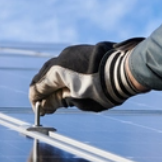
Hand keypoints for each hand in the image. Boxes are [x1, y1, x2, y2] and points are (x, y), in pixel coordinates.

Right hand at [29, 38, 146, 114]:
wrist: (125, 70)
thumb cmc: (102, 89)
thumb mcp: (79, 100)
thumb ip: (59, 101)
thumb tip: (45, 105)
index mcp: (56, 71)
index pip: (37, 87)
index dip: (36, 101)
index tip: (40, 111)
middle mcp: (61, 58)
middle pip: (44, 76)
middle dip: (44, 91)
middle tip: (49, 106)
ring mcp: (72, 52)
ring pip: (55, 68)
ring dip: (54, 82)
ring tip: (60, 96)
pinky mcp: (81, 50)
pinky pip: (66, 63)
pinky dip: (63, 74)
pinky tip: (70, 84)